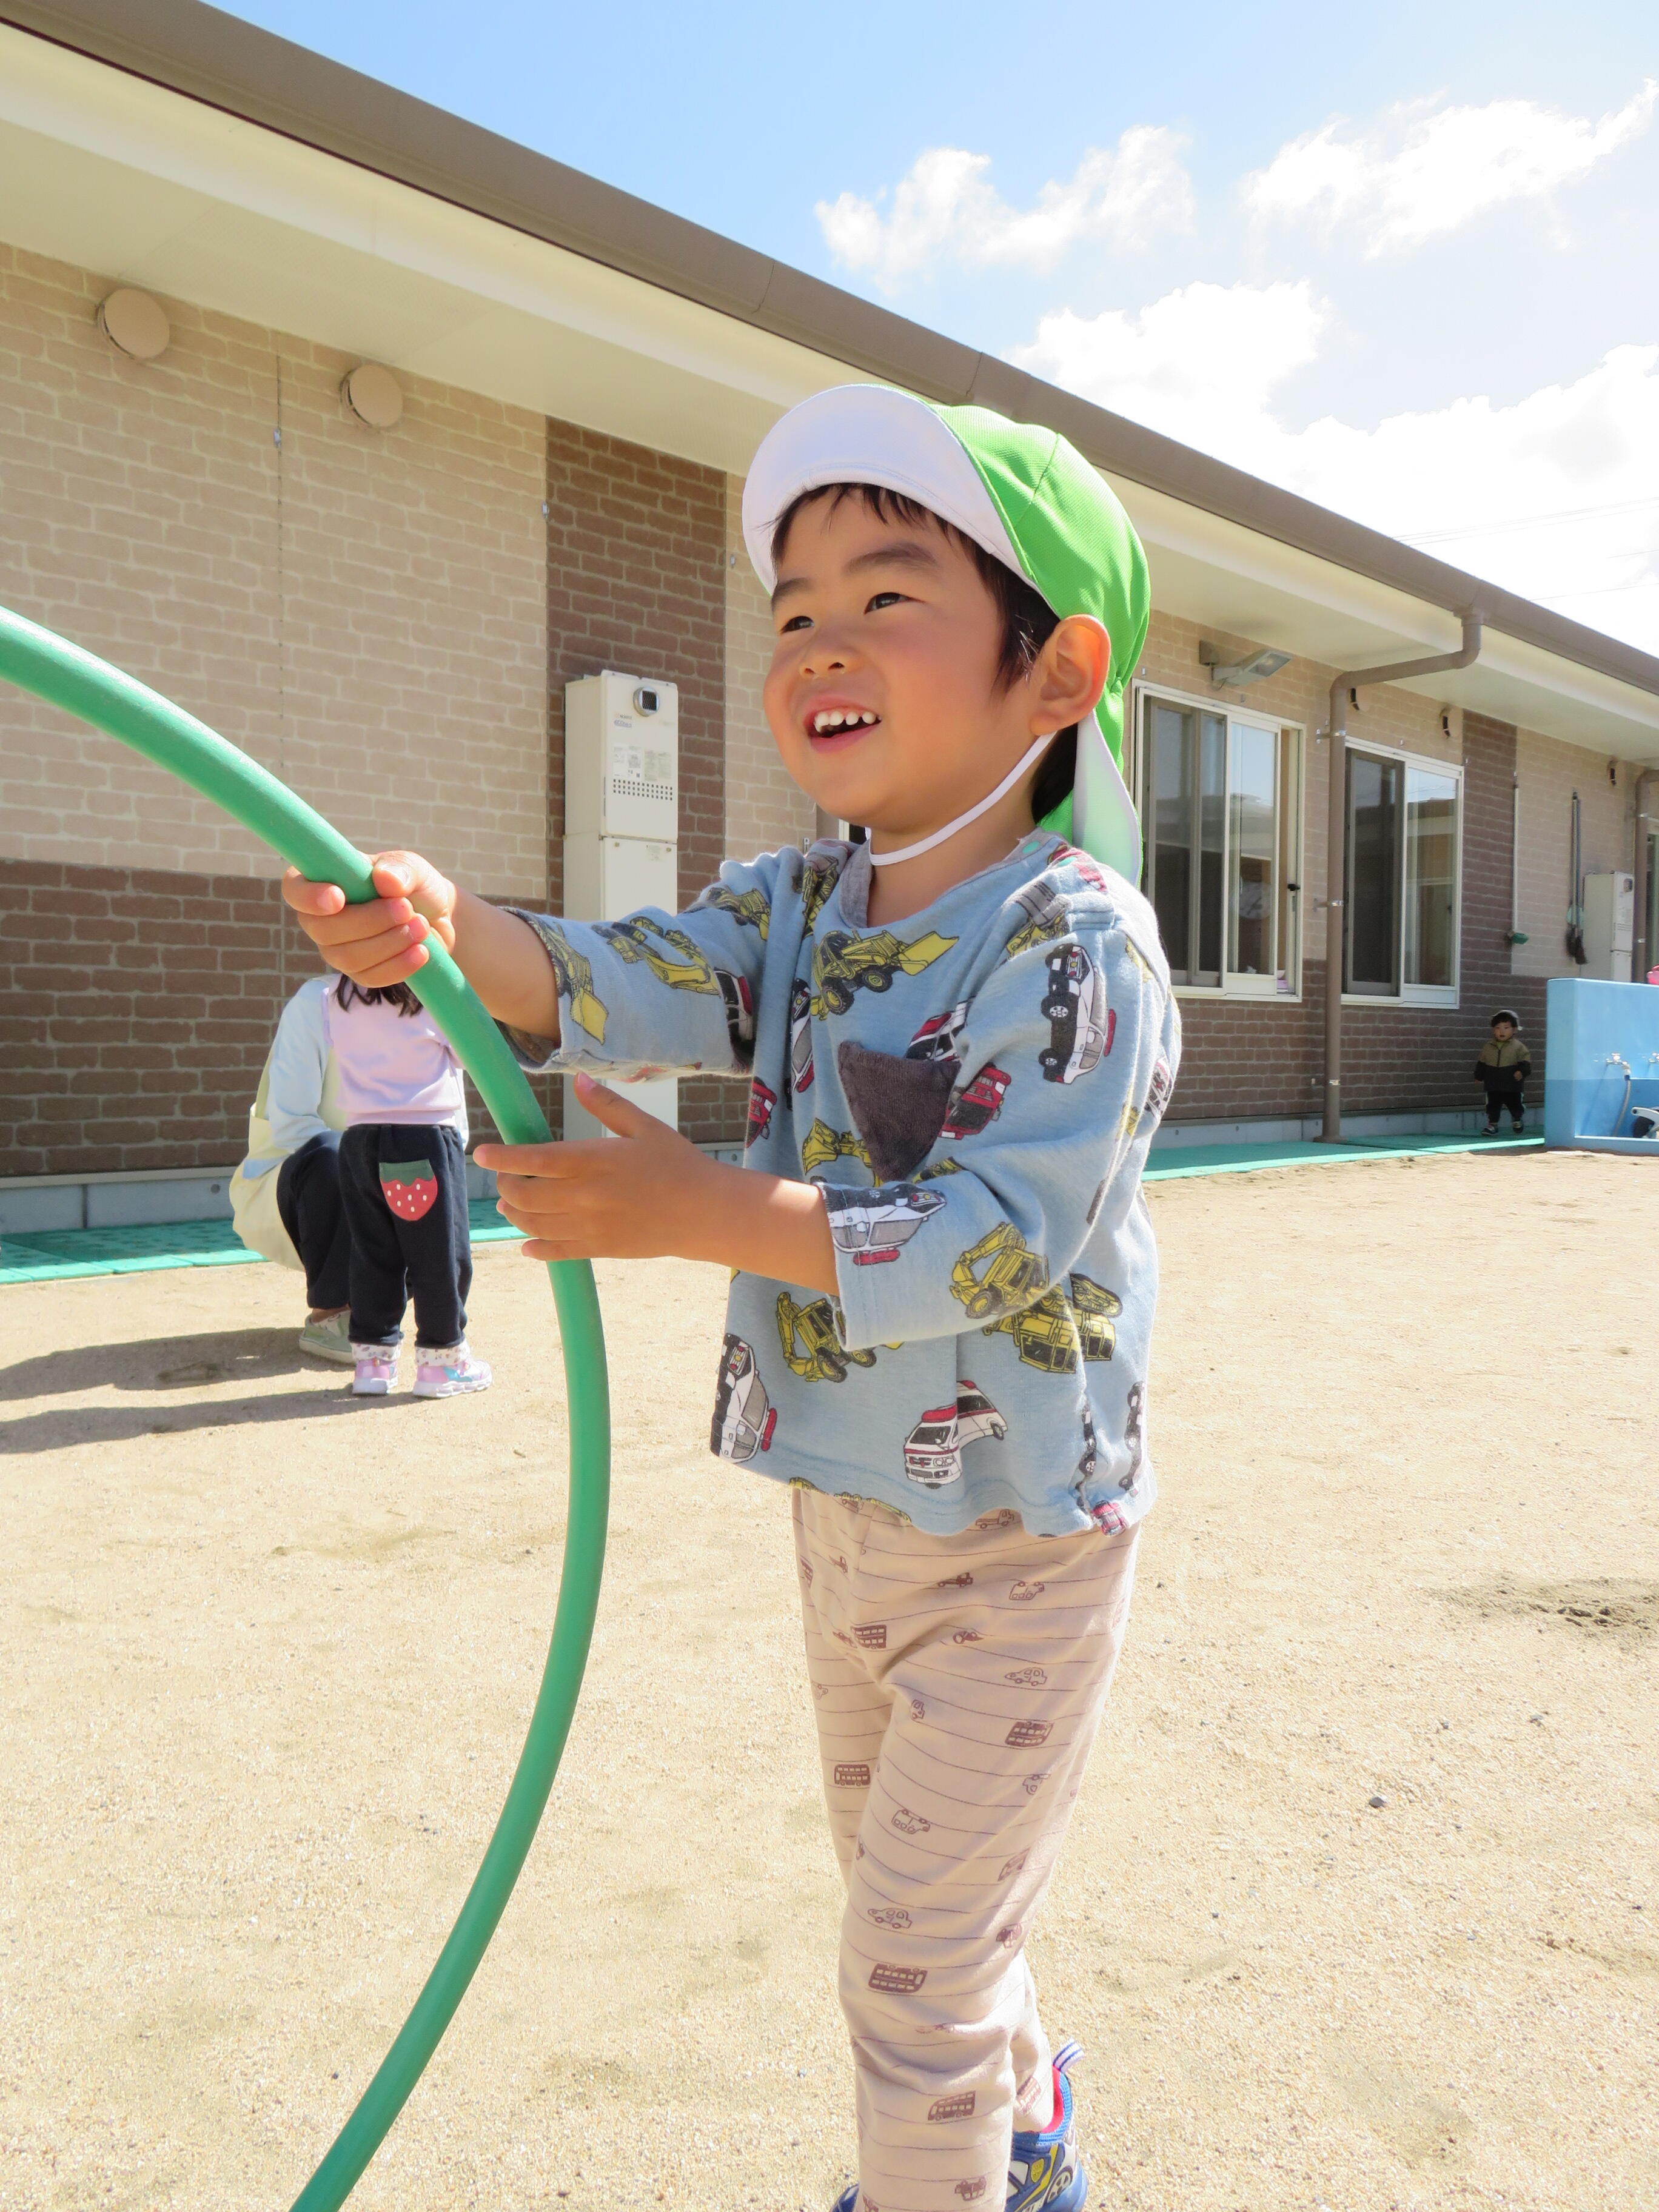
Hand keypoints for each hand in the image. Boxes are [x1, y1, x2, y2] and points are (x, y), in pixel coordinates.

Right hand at [281, 851, 456, 988]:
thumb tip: (385, 879)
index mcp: (323, 880)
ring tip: (421, 925)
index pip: (294, 889)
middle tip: (406, 908)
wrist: (438, 917)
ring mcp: (337, 948)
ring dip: (389, 942)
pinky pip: (370, 977)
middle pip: (323, 930)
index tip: (338, 897)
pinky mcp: (360, 972)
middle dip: (369, 921)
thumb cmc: (413, 885)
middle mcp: (321, 917)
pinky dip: (398, 965)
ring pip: (348, 957)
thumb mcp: (412, 867)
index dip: (307, 897)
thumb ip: (401, 869)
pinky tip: (420, 951)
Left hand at [477, 1073, 837, 1289]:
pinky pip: (556, 1252)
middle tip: (505, 1175)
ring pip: (533, 1224)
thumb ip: (608, 1106)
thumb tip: (579, 1081)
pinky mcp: (599, 1249)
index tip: (482, 1151)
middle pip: (524, 1195)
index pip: (533, 1160)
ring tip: (512, 1202)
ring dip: (514, 1213)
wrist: (706, 1213)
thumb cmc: (678, 1164)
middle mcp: (585, 1195)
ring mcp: (590, 1226)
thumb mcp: (646, 1127)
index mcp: (594, 1160)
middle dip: (506, 1183)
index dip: (501, 1156)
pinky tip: (528, 1243)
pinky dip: (535, 1248)